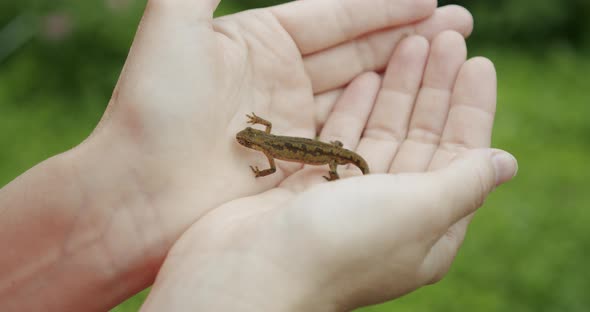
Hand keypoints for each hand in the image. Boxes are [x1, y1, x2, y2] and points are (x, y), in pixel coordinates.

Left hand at [78, 0, 473, 234]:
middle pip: (355, 49)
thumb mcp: (174, 23)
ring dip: (405, 75)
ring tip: (453, 58)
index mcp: (257, 40)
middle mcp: (280, 78)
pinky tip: (418, 106)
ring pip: (360, 90)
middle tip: (460, 25)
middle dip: (407, 37)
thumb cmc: (152, 109)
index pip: (332, 15)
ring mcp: (294, 122)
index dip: (380, 6)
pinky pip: (352, 133)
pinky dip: (385, 118)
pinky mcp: (300, 163)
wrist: (138, 194)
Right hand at [139, 32, 517, 310]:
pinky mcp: (310, 186)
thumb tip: (506, 163)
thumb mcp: (418, 211)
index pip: (460, 156)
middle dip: (434, 88)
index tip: (477, 62)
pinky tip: (365, 76)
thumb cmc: (341, 245)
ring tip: (409, 44)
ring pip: (381, 132)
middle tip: (445, 38)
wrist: (250, 271)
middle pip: (421, 138)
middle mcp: (390, 213)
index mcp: (427, 226)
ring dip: (397, 89)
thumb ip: (464, 183)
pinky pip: (340, 138)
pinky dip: (354, 108)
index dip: (471, 108)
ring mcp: (348, 199)